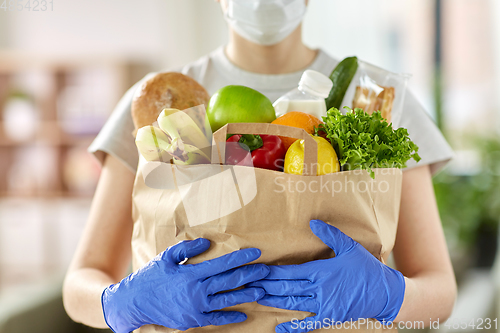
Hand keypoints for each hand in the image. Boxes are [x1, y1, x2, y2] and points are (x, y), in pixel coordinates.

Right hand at [101, 238, 268, 332]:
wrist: (133, 303)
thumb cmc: (150, 277)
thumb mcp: (166, 257)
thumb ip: (187, 249)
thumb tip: (207, 243)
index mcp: (191, 274)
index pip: (222, 264)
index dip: (241, 258)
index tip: (256, 252)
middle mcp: (196, 292)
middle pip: (229, 281)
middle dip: (250, 274)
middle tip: (266, 270)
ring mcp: (196, 308)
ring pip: (227, 300)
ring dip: (246, 295)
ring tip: (261, 291)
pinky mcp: (193, 320)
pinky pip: (216, 319)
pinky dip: (230, 317)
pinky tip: (243, 314)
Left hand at [248, 220, 404, 332]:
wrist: (386, 292)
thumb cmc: (367, 268)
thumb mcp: (349, 247)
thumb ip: (330, 234)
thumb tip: (313, 222)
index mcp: (321, 271)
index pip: (289, 271)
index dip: (271, 271)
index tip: (257, 269)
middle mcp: (319, 289)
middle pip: (286, 287)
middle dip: (266, 285)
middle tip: (249, 283)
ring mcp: (323, 305)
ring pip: (292, 303)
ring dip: (273, 301)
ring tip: (256, 297)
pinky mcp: (329, 317)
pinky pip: (308, 324)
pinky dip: (293, 327)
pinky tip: (279, 328)